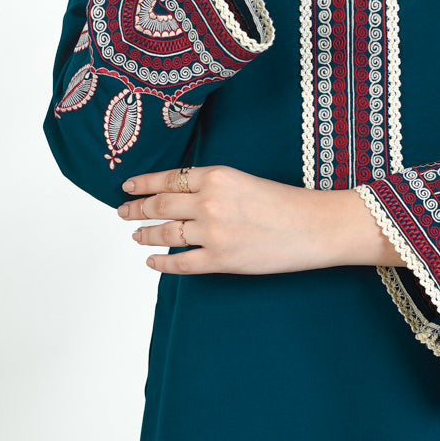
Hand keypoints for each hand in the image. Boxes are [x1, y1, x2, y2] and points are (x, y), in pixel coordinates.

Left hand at [117, 164, 404, 274]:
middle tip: (123, 211)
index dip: (143, 184)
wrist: (316, 227)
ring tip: (135, 234)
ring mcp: (213, 233)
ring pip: (165, 234)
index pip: (168, 180)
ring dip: (145, 234)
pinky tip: (152, 260)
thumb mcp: (245, 181)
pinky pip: (180, 263)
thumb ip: (213, 185)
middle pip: (160, 206)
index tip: (127, 187)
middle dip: (136, 209)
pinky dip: (162, 262)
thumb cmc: (289, 203)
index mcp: (217, 176)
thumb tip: (181, 196)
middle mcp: (209, 202)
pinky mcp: (221, 260)